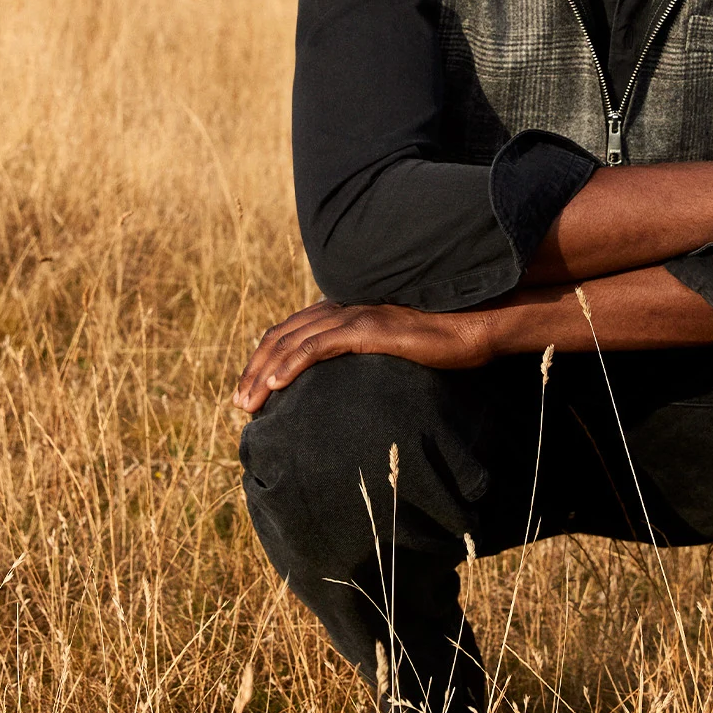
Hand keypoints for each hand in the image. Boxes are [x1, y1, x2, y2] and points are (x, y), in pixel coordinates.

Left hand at [233, 299, 494, 413]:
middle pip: (283, 336)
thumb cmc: (440, 344)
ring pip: (294, 341)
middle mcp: (344, 308)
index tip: (251, 392)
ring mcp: (355, 315)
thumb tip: (348, 390)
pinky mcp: (368, 328)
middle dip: (255, 370)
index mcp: (345, 312)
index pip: (291, 332)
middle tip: (239, 405)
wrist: (473, 326)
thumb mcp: (392, 353)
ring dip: (264, 373)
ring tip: (247, 403)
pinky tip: (276, 385)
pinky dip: (292, 363)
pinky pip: (320, 345)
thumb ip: (365, 358)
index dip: (265, 359)